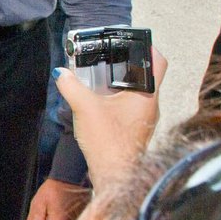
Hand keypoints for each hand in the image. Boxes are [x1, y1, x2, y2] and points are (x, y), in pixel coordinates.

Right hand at [55, 48, 168, 189]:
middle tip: (109, 58)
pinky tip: (101, 103)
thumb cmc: (109, 145)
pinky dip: (118, 100)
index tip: (130, 41)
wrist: (115, 178)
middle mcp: (151, 106)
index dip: (147, 47)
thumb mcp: (85, 108)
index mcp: (147, 95)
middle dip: (128, 65)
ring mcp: (145, 120)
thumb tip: (62, 73)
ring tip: (101, 79)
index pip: (158, 61)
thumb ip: (71, 86)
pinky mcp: (136, 131)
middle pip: (147, 75)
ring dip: (122, 84)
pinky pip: (131, 108)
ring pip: (138, 93)